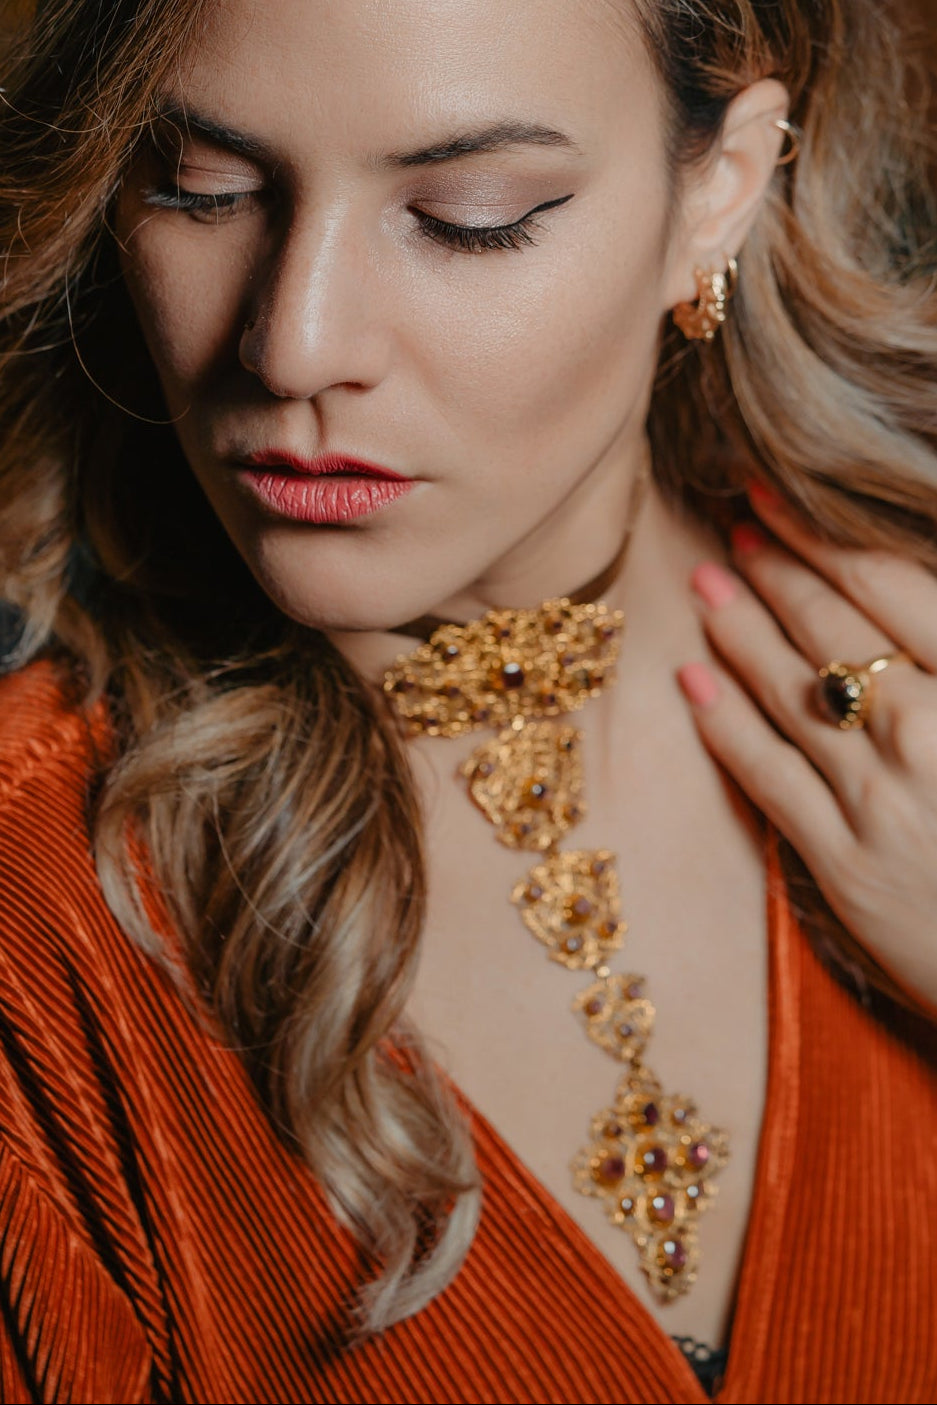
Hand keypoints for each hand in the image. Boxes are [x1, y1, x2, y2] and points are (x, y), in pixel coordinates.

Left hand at [677, 483, 936, 1014]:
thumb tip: (908, 614)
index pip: (890, 589)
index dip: (823, 538)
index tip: (778, 498)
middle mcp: (928, 733)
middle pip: (832, 631)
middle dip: (778, 572)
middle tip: (739, 528)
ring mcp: (880, 799)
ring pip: (790, 693)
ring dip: (739, 631)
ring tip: (706, 583)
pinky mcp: (843, 863)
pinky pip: (768, 778)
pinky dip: (725, 725)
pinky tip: (692, 681)